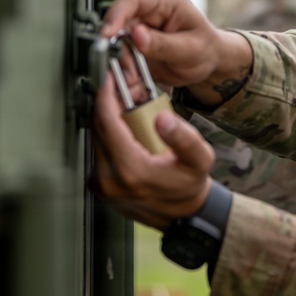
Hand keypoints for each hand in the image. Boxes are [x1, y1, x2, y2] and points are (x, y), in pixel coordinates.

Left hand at [91, 76, 215, 230]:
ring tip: (128, 107)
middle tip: (126, 90)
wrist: (183, 216)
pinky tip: (125, 128)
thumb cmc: (190, 186)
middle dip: (109, 104)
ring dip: (108, 119)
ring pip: (96, 139)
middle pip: (98, 129)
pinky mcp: (99, 186)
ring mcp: (101, 185)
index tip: (110, 80)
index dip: (106, 97)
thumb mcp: (200, 159)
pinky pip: (99, 151)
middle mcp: (109, 180)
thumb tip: (162, 117)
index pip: (107, 124)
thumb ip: (184, 137)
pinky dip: (109, 135)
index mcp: (131, 171)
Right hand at [100, 0, 226, 87]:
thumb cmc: (204, 47)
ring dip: (120, 59)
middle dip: (117, 46)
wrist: (207, 61)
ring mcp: (136, 22)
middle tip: (127, 67)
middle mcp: (146, 6)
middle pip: (117, 20)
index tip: (107, 35)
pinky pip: (117, 51)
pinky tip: (134, 74)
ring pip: (113, 39)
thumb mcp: (190, 49)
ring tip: (135, 75)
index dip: (115, 15)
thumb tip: (136, 35)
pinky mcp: (130, 39)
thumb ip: (163, 44)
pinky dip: (122, 65)